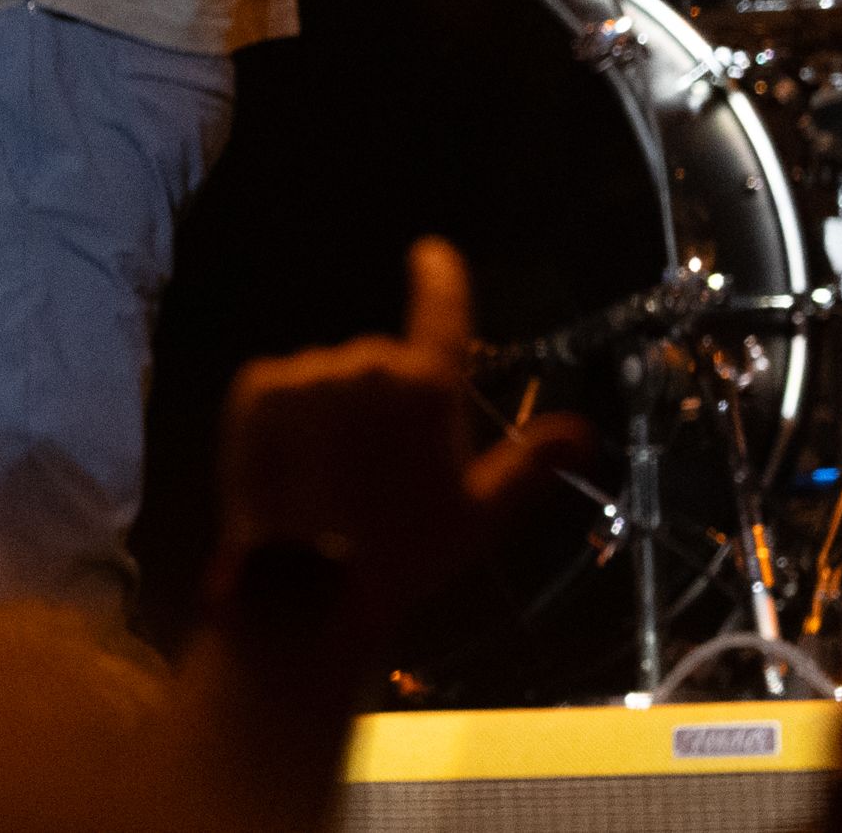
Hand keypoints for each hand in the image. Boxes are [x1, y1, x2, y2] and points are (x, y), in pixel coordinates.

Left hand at [212, 238, 588, 618]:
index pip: (441, 309)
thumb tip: (585, 431)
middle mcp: (368, 362)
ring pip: (328, 380)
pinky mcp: (256, 387)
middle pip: (380, 366)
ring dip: (331, 413)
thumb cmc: (402, 553)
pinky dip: (285, 419)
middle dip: (382, 402)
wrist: (305, 588)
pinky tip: (293, 468)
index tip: (431, 253)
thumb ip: (533, 463)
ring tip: (329, 480)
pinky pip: (279, 389)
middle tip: (378, 469)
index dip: (439, 276)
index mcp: (427, 385)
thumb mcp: (479, 514)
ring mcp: (308, 372)